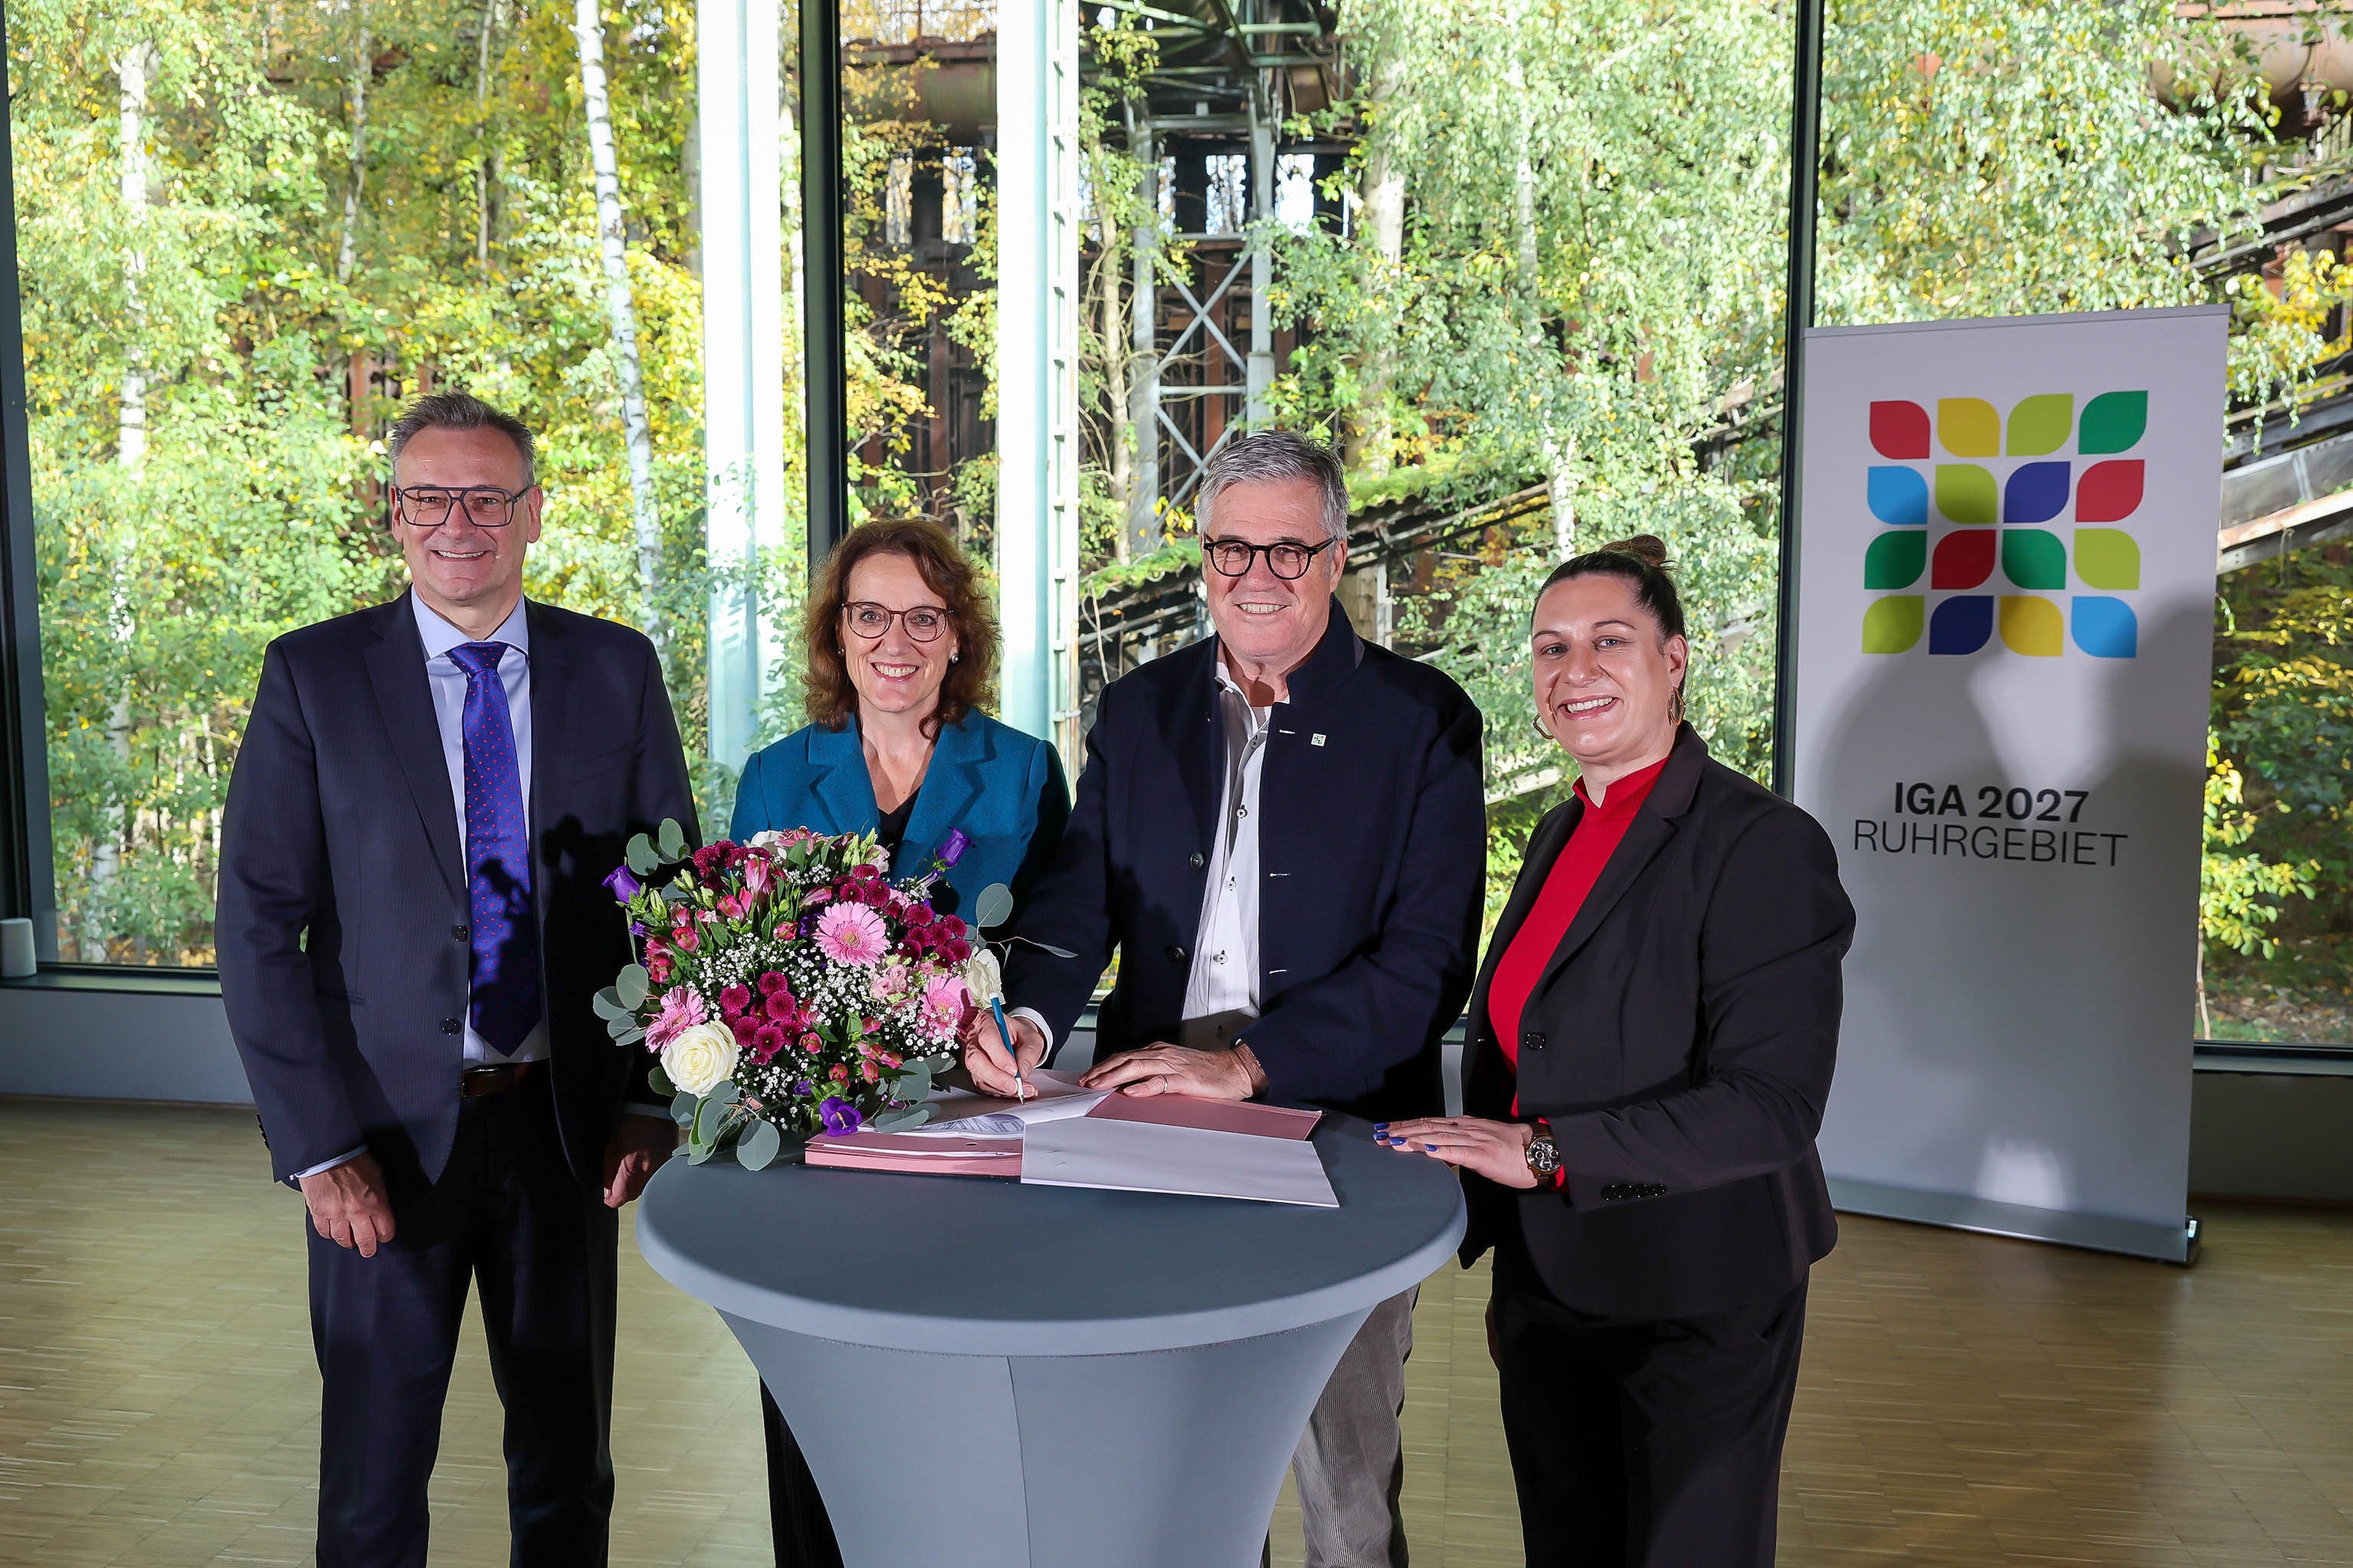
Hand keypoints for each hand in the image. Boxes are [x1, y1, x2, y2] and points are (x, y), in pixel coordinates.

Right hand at [299, 1153, 396, 1255]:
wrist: (327, 1152)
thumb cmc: (353, 1158)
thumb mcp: (377, 1175)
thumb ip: (380, 1196)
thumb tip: (381, 1209)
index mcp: (376, 1202)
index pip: (386, 1230)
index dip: (386, 1236)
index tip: (384, 1236)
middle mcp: (357, 1212)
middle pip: (366, 1241)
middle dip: (369, 1249)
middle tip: (369, 1250)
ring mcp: (336, 1214)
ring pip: (343, 1239)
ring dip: (348, 1243)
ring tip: (350, 1242)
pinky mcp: (319, 1212)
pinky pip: (324, 1232)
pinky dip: (329, 1234)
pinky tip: (333, 1232)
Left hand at [602, 1116, 676, 1207]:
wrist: (653, 1107)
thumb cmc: (631, 1122)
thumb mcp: (612, 1146)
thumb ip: (608, 1171)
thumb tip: (608, 1191)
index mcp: (631, 1166)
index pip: (621, 1197)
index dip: (612, 1199)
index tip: (609, 1197)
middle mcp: (649, 1171)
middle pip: (633, 1195)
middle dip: (624, 1191)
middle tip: (618, 1179)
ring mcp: (661, 1167)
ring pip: (645, 1188)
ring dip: (636, 1184)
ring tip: (632, 1167)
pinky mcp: (669, 1163)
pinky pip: (656, 1178)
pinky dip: (648, 1175)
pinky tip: (644, 1162)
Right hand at [966, 1012, 1046, 1097]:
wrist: (1014, 1038)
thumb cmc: (1019, 1034)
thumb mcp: (1031, 1036)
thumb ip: (1030, 1051)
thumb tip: (1022, 1071)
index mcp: (986, 1022)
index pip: (987, 1038)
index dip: (1000, 1056)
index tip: (1014, 1069)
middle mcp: (974, 1039)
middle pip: (975, 1060)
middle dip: (996, 1077)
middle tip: (1014, 1086)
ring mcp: (971, 1056)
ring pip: (977, 1075)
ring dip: (999, 1087)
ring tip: (1020, 1090)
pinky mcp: (975, 1072)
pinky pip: (983, 1085)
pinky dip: (999, 1091)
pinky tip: (1013, 1091)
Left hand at [1081, 1043, 1254, 1100]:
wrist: (1234, 1069)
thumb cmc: (1205, 1072)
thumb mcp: (1173, 1068)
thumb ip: (1153, 1073)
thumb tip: (1129, 1085)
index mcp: (1158, 1051)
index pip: (1124, 1056)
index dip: (1104, 1066)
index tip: (1088, 1076)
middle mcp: (1162, 1054)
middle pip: (1125, 1059)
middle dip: (1102, 1071)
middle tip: (1085, 1082)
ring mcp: (1173, 1065)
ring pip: (1138, 1067)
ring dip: (1115, 1076)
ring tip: (1099, 1085)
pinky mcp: (1186, 1079)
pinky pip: (1162, 1081)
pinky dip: (1145, 1086)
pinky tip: (1132, 1091)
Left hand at [1376, 1116, 1539, 1188]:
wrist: (1537, 1152)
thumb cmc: (1512, 1150)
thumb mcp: (1481, 1142)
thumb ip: (1459, 1143)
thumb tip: (1438, 1148)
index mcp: (1465, 1125)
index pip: (1429, 1122)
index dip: (1407, 1125)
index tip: (1387, 1129)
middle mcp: (1466, 1128)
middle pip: (1428, 1126)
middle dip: (1402, 1131)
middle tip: (1380, 1135)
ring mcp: (1474, 1140)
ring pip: (1438, 1136)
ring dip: (1413, 1139)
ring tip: (1393, 1141)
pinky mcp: (1483, 1154)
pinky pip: (1459, 1151)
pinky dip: (1441, 1150)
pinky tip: (1427, 1150)